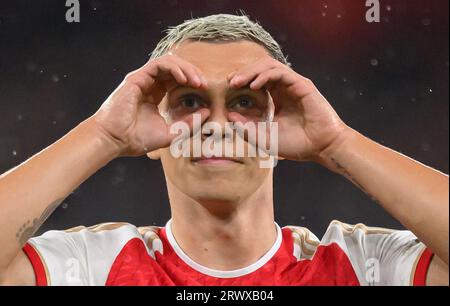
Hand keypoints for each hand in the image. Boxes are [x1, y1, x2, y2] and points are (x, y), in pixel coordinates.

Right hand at [91, 54, 208, 156]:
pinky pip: (158, 64)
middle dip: (191, 72)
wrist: (114, 141)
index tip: (204, 89)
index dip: (191, 81)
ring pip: (168, 62)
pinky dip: (174, 68)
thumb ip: (188, 123)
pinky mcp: (136, 78)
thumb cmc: (136, 139)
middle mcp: (148, 84)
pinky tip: (184, 78)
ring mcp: (142, 79)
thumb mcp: (171, 132)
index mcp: (155, 95)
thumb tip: (207, 112)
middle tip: (204, 83)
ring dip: (185, 68)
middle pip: (174, 68)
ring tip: (196, 80)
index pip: (176, 79)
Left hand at [228, 57, 348, 161]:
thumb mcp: (265, 138)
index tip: (229, 86)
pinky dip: (265, 75)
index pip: (257, 80)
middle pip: (261, 69)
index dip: (243, 80)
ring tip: (237, 81)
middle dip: (244, 72)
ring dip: (251, 71)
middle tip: (230, 81)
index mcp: (278, 98)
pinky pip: (281, 73)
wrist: (322, 148)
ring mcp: (294, 85)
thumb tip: (230, 116)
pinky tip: (254, 85)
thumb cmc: (297, 145)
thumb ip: (247, 128)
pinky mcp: (303, 85)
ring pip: (269, 66)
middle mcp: (285, 88)